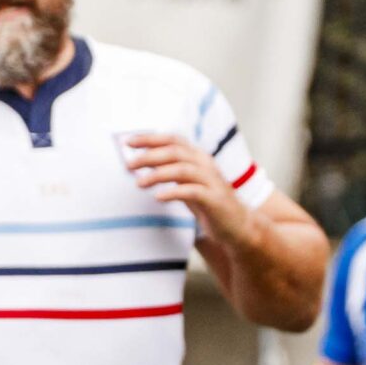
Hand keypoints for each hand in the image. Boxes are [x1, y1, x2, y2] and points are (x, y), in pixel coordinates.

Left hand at [124, 131, 247, 243]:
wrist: (237, 225)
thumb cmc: (208, 204)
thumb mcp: (186, 183)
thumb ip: (169, 171)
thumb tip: (142, 163)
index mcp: (198, 157)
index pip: (173, 140)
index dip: (150, 139)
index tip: (128, 142)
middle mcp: (205, 164)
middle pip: (175, 152)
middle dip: (149, 156)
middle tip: (129, 165)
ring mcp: (211, 181)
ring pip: (182, 170)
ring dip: (158, 175)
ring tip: (140, 183)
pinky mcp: (215, 200)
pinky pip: (192, 192)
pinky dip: (173, 193)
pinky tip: (158, 198)